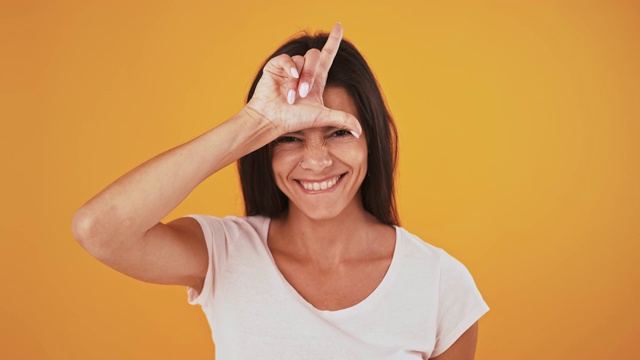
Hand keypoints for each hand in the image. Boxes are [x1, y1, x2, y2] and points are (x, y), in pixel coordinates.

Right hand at [244, 23, 361, 137]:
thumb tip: (360, 131)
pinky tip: (290, 79)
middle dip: (311, 75)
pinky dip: (290, 69)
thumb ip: (343, 120)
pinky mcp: (276, 66)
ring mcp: (289, 69)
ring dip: (298, 80)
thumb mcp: (323, 118)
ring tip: (291, 97)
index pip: (328, 55)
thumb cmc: (294, 120)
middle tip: (303, 93)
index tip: (339, 25)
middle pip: (316, 55)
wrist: (272, 120)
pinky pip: (288, 59)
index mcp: (316, 79)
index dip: (334, 40)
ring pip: (301, 60)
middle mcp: (303, 71)